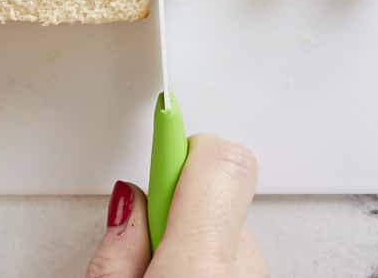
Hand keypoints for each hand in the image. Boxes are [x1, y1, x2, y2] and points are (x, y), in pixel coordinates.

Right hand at [86, 135, 268, 277]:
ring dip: (189, 237)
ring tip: (157, 274)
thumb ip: (119, 244)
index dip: (177, 141)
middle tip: (142, 241)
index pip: (214, 160)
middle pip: (211, 190)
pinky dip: (208, 260)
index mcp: (200, 263)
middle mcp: (244, 264)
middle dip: (173, 203)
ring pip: (221, 223)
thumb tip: (129, 200)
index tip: (162, 115)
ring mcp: (258, 273)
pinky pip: (233, 252)